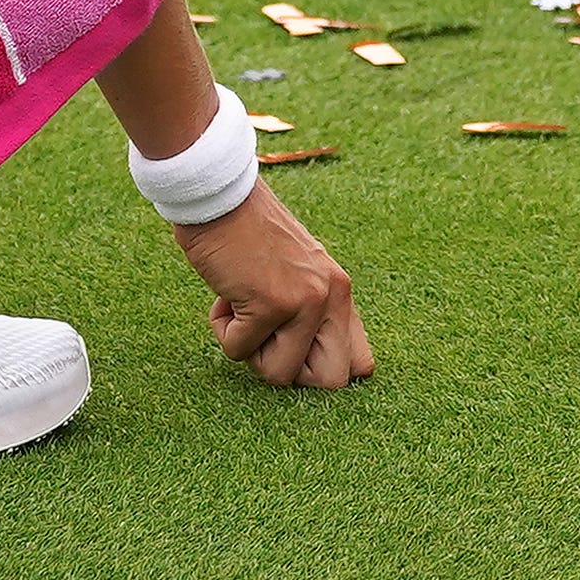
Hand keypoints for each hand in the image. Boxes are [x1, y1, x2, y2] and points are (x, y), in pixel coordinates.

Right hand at [171, 186, 370, 386]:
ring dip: (251, 350)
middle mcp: (332, 296)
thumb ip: (312, 309)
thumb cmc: (247, 235)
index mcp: (341, 290)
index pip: (361, 365)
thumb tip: (309, 365)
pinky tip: (225, 295)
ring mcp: (304, 301)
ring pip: (279, 376)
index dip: (323, 371)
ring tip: (243, 308)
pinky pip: (240, 351)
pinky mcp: (270, 304)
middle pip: (330, 383)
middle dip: (291, 372)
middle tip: (267, 339)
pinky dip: (224, 331)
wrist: (218, 197)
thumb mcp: (296, 270)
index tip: (292, 351)